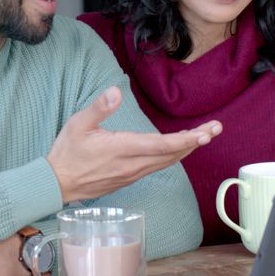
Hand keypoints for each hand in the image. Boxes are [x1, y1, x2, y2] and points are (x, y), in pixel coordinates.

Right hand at [48, 86, 221, 202]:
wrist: (58, 184)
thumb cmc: (67, 153)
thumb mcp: (78, 124)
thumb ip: (99, 107)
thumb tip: (116, 91)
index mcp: (122, 148)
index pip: (162, 145)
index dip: (187, 139)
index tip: (206, 133)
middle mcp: (132, 164)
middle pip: (173, 154)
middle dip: (196, 141)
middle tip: (216, 128)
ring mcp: (133, 174)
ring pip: (168, 162)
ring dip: (188, 149)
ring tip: (205, 135)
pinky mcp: (130, 178)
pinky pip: (159, 166)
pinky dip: (174, 155)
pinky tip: (180, 148)